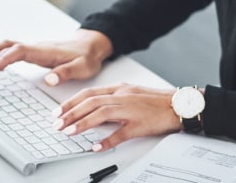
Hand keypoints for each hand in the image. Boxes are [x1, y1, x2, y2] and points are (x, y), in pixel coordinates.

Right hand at [0, 29, 112, 85]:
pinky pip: (12, 51)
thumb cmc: (88, 56)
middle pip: (8, 47)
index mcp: (45, 51)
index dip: (4, 59)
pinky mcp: (34, 52)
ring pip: (8, 47)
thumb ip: (66, 72)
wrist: (93, 44)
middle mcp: (37, 47)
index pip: (19, 51)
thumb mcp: (82, 67)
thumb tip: (50, 79)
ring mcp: (34, 49)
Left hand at [52, 83, 183, 150]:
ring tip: (69, 132)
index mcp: (120, 88)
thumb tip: (95, 108)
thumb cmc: (156, 101)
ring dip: (82, 123)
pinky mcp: (139, 125)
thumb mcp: (132, 93)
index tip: (58, 111)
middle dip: (71, 113)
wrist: (179, 105)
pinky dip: (107, 141)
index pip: (90, 93)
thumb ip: (114, 98)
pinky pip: (120, 134)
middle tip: (57, 123)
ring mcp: (131, 110)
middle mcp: (123, 96)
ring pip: (101, 114)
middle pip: (91, 102)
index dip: (71, 102)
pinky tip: (96, 147)